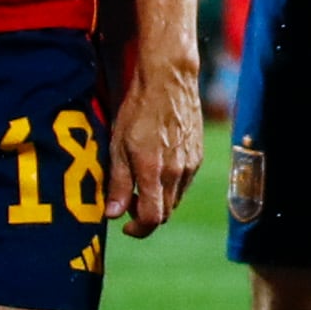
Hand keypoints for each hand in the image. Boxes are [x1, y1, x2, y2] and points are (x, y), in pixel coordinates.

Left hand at [106, 53, 202, 235]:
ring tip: (140, 182)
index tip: (124, 226)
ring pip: (175, 199)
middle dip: (145, 215)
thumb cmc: (139, 109)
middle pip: (165, 213)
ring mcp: (190, 165)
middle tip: (127, 201)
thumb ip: (117, 182)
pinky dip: (169, 185)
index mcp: (154, 172)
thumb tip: (112, 214)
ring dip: (158, 200)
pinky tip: (157, 167)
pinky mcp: (198, 155)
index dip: (137, 229)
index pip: (152, 219)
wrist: (169, 80)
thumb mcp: (118, 145)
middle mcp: (177, 173)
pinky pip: (184, 183)